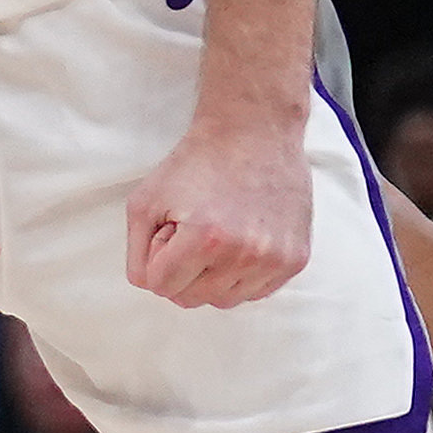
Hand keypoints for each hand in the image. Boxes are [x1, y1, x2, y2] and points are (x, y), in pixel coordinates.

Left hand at [126, 110, 312, 309]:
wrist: (255, 133)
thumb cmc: (196, 163)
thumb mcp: (146, 200)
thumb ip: (136, 251)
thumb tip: (151, 284)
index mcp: (205, 239)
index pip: (160, 286)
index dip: (157, 257)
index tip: (169, 229)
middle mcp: (245, 255)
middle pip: (192, 298)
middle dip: (182, 269)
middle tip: (191, 230)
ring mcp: (275, 260)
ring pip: (224, 300)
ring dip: (211, 276)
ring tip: (217, 234)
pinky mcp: (296, 260)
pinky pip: (255, 292)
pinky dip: (240, 274)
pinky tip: (240, 239)